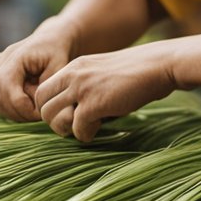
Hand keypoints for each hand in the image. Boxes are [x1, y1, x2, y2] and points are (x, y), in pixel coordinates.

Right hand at [0, 18, 78, 121]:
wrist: (50, 40)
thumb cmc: (57, 53)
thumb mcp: (59, 67)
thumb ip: (47, 87)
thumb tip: (37, 108)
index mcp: (14, 56)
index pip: (7, 86)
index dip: (22, 106)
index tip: (40, 113)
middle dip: (19, 112)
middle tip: (39, 115)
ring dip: (15, 112)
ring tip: (35, 111)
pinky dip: (12, 109)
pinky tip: (28, 108)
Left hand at [34, 43, 177, 142]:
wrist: (158, 66)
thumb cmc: (135, 73)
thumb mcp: (102, 72)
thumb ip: (85, 85)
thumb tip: (75, 112)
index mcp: (73, 67)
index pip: (42, 91)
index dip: (49, 108)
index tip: (65, 116)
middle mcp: (73, 75)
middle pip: (42, 106)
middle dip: (53, 121)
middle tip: (71, 126)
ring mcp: (82, 89)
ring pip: (53, 118)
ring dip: (66, 130)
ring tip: (82, 129)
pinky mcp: (94, 103)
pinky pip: (77, 128)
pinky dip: (85, 135)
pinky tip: (98, 129)